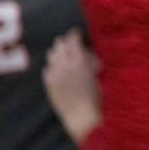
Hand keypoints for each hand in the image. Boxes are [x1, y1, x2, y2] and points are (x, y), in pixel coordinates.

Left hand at [42, 29, 101, 143]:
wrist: (82, 117)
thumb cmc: (98, 98)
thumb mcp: (100, 75)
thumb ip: (92, 62)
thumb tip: (87, 53)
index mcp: (79, 62)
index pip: (73, 41)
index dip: (74, 34)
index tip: (77, 32)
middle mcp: (64, 66)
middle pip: (59, 45)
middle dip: (65, 42)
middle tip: (70, 42)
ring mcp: (55, 75)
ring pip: (52, 56)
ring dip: (58, 53)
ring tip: (64, 54)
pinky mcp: (49, 85)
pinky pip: (47, 70)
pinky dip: (53, 67)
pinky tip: (58, 70)